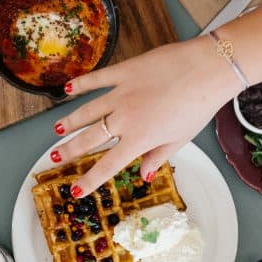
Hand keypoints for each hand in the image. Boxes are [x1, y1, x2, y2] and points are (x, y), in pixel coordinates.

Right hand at [50, 36, 239, 196]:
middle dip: (70, 151)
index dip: (89, 180)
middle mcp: (124, 119)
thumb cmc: (199, 106)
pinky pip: (97, 79)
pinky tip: (68, 89)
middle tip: (54, 158)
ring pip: (87, 111)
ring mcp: (121, 93)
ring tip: (58, 130)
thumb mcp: (181, 139)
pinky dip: (81, 84)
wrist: (207, 70)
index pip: (107, 165)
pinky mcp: (124, 72)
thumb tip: (145, 174)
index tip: (75, 190)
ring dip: (71, 121)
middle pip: (90, 138)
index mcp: (139, 139)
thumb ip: (159, 156)